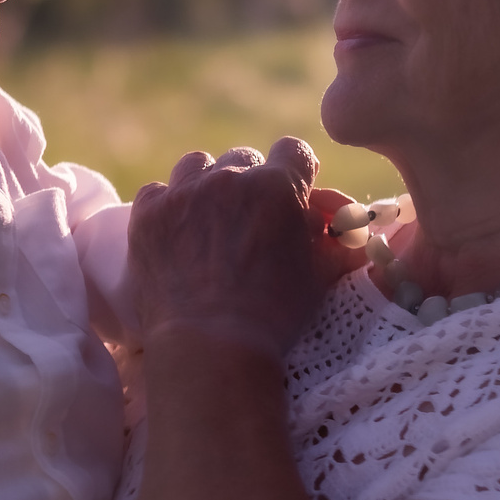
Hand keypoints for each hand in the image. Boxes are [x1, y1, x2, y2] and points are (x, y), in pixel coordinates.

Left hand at [129, 138, 366, 355]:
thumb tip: (352, 225)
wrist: (209, 348)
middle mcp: (230, 178)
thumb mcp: (317, 276)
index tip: (290, 192)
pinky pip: (158, 190)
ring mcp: (185, 193)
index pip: (293, 150)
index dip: (294, 171)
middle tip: (248, 219)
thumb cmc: (273, 316)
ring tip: (208, 220)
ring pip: (198, 165)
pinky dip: (168, 207)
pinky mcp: (148, 213)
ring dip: (206, 184)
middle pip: (244, 158)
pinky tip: (174, 234)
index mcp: (278, 186)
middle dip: (250, 182)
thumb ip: (335, 240)